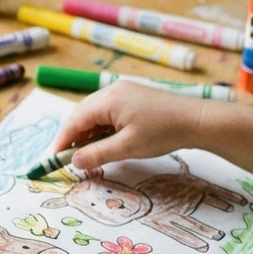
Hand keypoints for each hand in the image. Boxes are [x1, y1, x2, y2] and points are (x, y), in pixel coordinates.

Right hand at [50, 81, 203, 171]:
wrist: (198, 120)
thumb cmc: (163, 132)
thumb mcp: (127, 147)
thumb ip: (97, 154)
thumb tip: (73, 163)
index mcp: (107, 99)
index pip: (75, 120)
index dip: (62, 140)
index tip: (54, 159)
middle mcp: (111, 90)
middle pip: (81, 114)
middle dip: (73, 136)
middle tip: (71, 158)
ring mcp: (122, 91)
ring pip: (94, 113)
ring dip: (87, 133)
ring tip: (88, 152)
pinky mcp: (132, 96)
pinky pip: (107, 111)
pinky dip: (100, 127)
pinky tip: (105, 140)